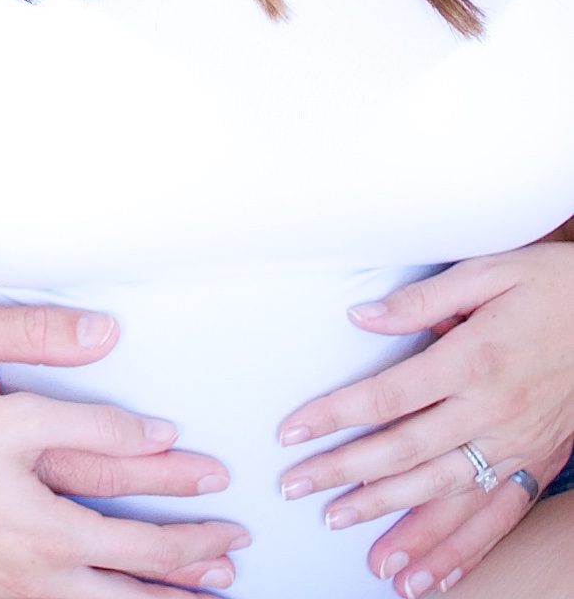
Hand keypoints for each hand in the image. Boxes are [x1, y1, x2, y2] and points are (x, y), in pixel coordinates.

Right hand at [0, 387, 249, 597]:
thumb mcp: (20, 415)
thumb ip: (96, 423)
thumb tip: (162, 431)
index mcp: (51, 537)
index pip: (148, 549)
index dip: (198, 537)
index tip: (234, 524)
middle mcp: (34, 580)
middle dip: (186, 588)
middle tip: (229, 576)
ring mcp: (6, 594)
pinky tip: (98, 594)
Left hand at [277, 247, 573, 595]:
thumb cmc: (550, 286)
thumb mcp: (489, 272)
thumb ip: (421, 299)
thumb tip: (360, 316)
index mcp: (472, 360)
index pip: (386, 397)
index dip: (334, 416)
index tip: (292, 432)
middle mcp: (491, 410)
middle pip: (405, 451)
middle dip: (344, 473)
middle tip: (296, 486)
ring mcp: (515, 444)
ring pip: (444, 492)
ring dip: (393, 519)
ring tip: (346, 533)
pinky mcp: (535, 463)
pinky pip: (494, 516)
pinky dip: (459, 549)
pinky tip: (428, 573)